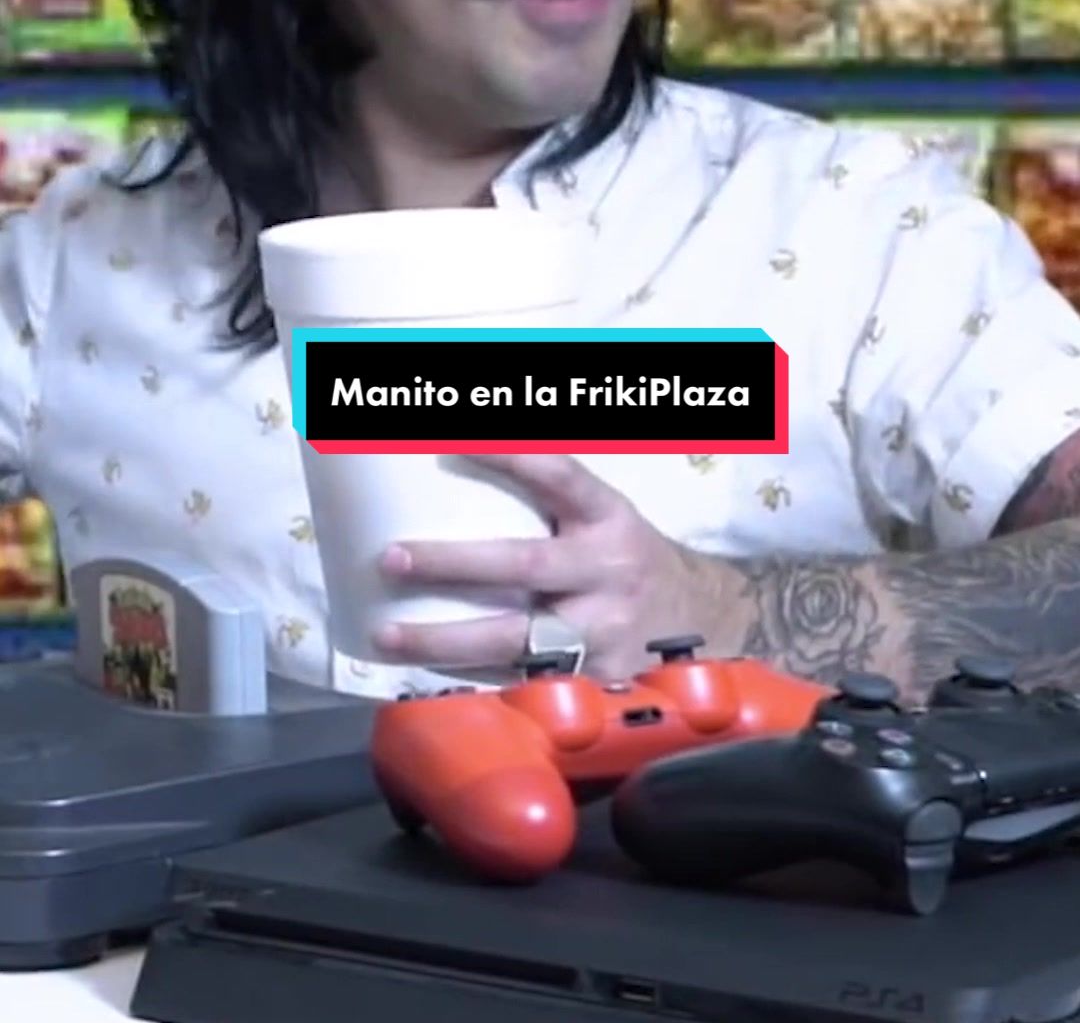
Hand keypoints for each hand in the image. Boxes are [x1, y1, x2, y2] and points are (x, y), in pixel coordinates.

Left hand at [370, 452, 716, 679]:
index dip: (507, 457)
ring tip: (388, 634)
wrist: (707, 622)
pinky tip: (428, 686)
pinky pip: (527, 685)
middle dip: (453, 563)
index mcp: (608, 519)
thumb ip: (554, 497)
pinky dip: (476, 686)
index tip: (448, 446)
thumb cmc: (628, 559)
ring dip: (446, 639)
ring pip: (517, 639)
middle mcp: (607, 572)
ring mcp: (603, 632)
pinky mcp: (596, 683)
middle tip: (392, 559)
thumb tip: (472, 455)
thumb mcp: (607, 516)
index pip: (558, 475)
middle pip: (524, 565)